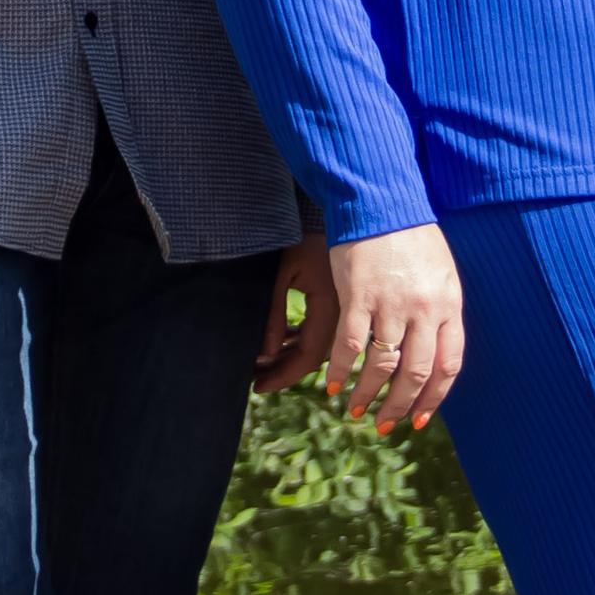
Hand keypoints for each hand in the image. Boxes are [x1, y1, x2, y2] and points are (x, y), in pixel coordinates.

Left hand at [254, 234, 336, 393]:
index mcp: (332, 307)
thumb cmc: (300, 234)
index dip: (282, 376)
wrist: (333, 208)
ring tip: (257, 364)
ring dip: (287, 356)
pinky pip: (316, 330)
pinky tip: (275, 344)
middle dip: (281, 369)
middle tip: (251, 378)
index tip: (256, 387)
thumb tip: (268, 353)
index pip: (308, 357)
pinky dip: (295, 340)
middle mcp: (342, 313)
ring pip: (314, 345)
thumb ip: (274, 313)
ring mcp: (342, 307)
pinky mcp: (336, 299)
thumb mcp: (281, 272)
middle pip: (312, 356)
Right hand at [323, 224, 465, 432]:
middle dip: (400, 406)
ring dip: (367, 394)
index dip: (433, 399)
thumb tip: (433, 352)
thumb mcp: (441, 272)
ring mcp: (391, 302)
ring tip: (355, 410)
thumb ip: (440, 311)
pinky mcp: (358, 294)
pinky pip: (350, 344)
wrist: (382, 200)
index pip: (448, 366)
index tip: (419, 419)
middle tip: (384, 425)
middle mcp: (425, 308)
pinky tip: (331, 383)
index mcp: (449, 304)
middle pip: (416, 373)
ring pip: (383, 365)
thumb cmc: (411, 235)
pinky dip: (339, 369)